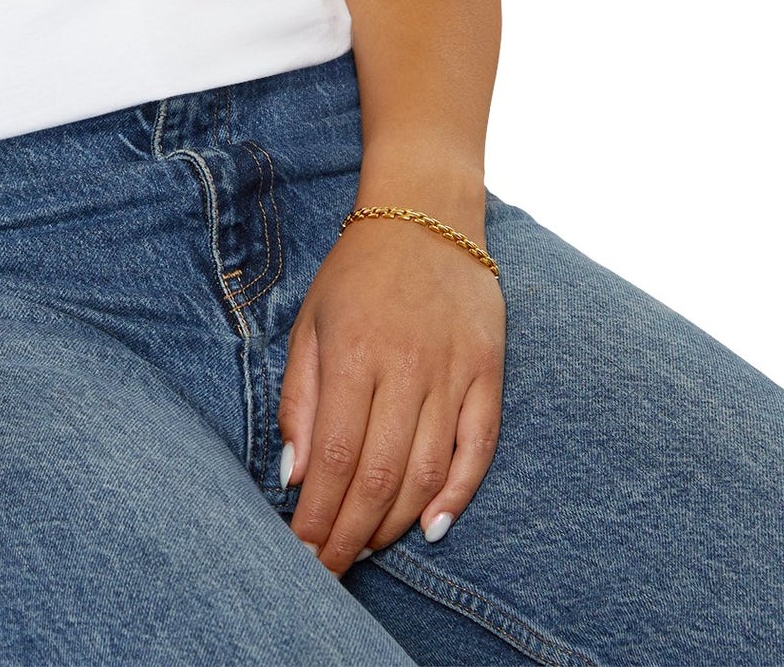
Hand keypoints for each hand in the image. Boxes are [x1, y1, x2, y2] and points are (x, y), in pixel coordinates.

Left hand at [277, 210, 505, 574]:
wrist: (425, 214)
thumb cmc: (357, 272)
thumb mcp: (310, 322)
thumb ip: (300, 399)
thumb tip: (294, 474)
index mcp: (354, 353)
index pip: (335, 456)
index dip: (319, 514)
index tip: (302, 551)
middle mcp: (406, 367)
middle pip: (380, 475)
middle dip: (351, 533)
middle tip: (331, 569)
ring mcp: (453, 371)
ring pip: (427, 472)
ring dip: (395, 522)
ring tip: (367, 549)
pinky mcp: (489, 372)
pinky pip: (478, 448)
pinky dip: (458, 494)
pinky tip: (432, 527)